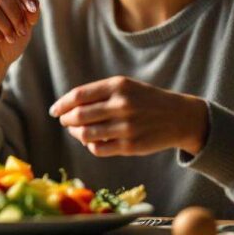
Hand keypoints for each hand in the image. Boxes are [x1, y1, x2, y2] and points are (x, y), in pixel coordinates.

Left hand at [50, 76, 208, 155]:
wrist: (178, 117)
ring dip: (75, 133)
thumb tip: (67, 108)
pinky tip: (91, 142)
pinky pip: (98, 149)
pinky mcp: (130, 147)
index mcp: (118, 86)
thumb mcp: (125, 86)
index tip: (55, 110)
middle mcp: (122, 105)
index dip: (61, 104)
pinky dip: (89, 146)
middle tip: (64, 121)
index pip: (78, 96)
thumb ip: (98, 93)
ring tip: (76, 131)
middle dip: (66, 120)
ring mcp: (126, 127)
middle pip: (78, 116)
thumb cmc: (145, 100)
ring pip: (86, 134)